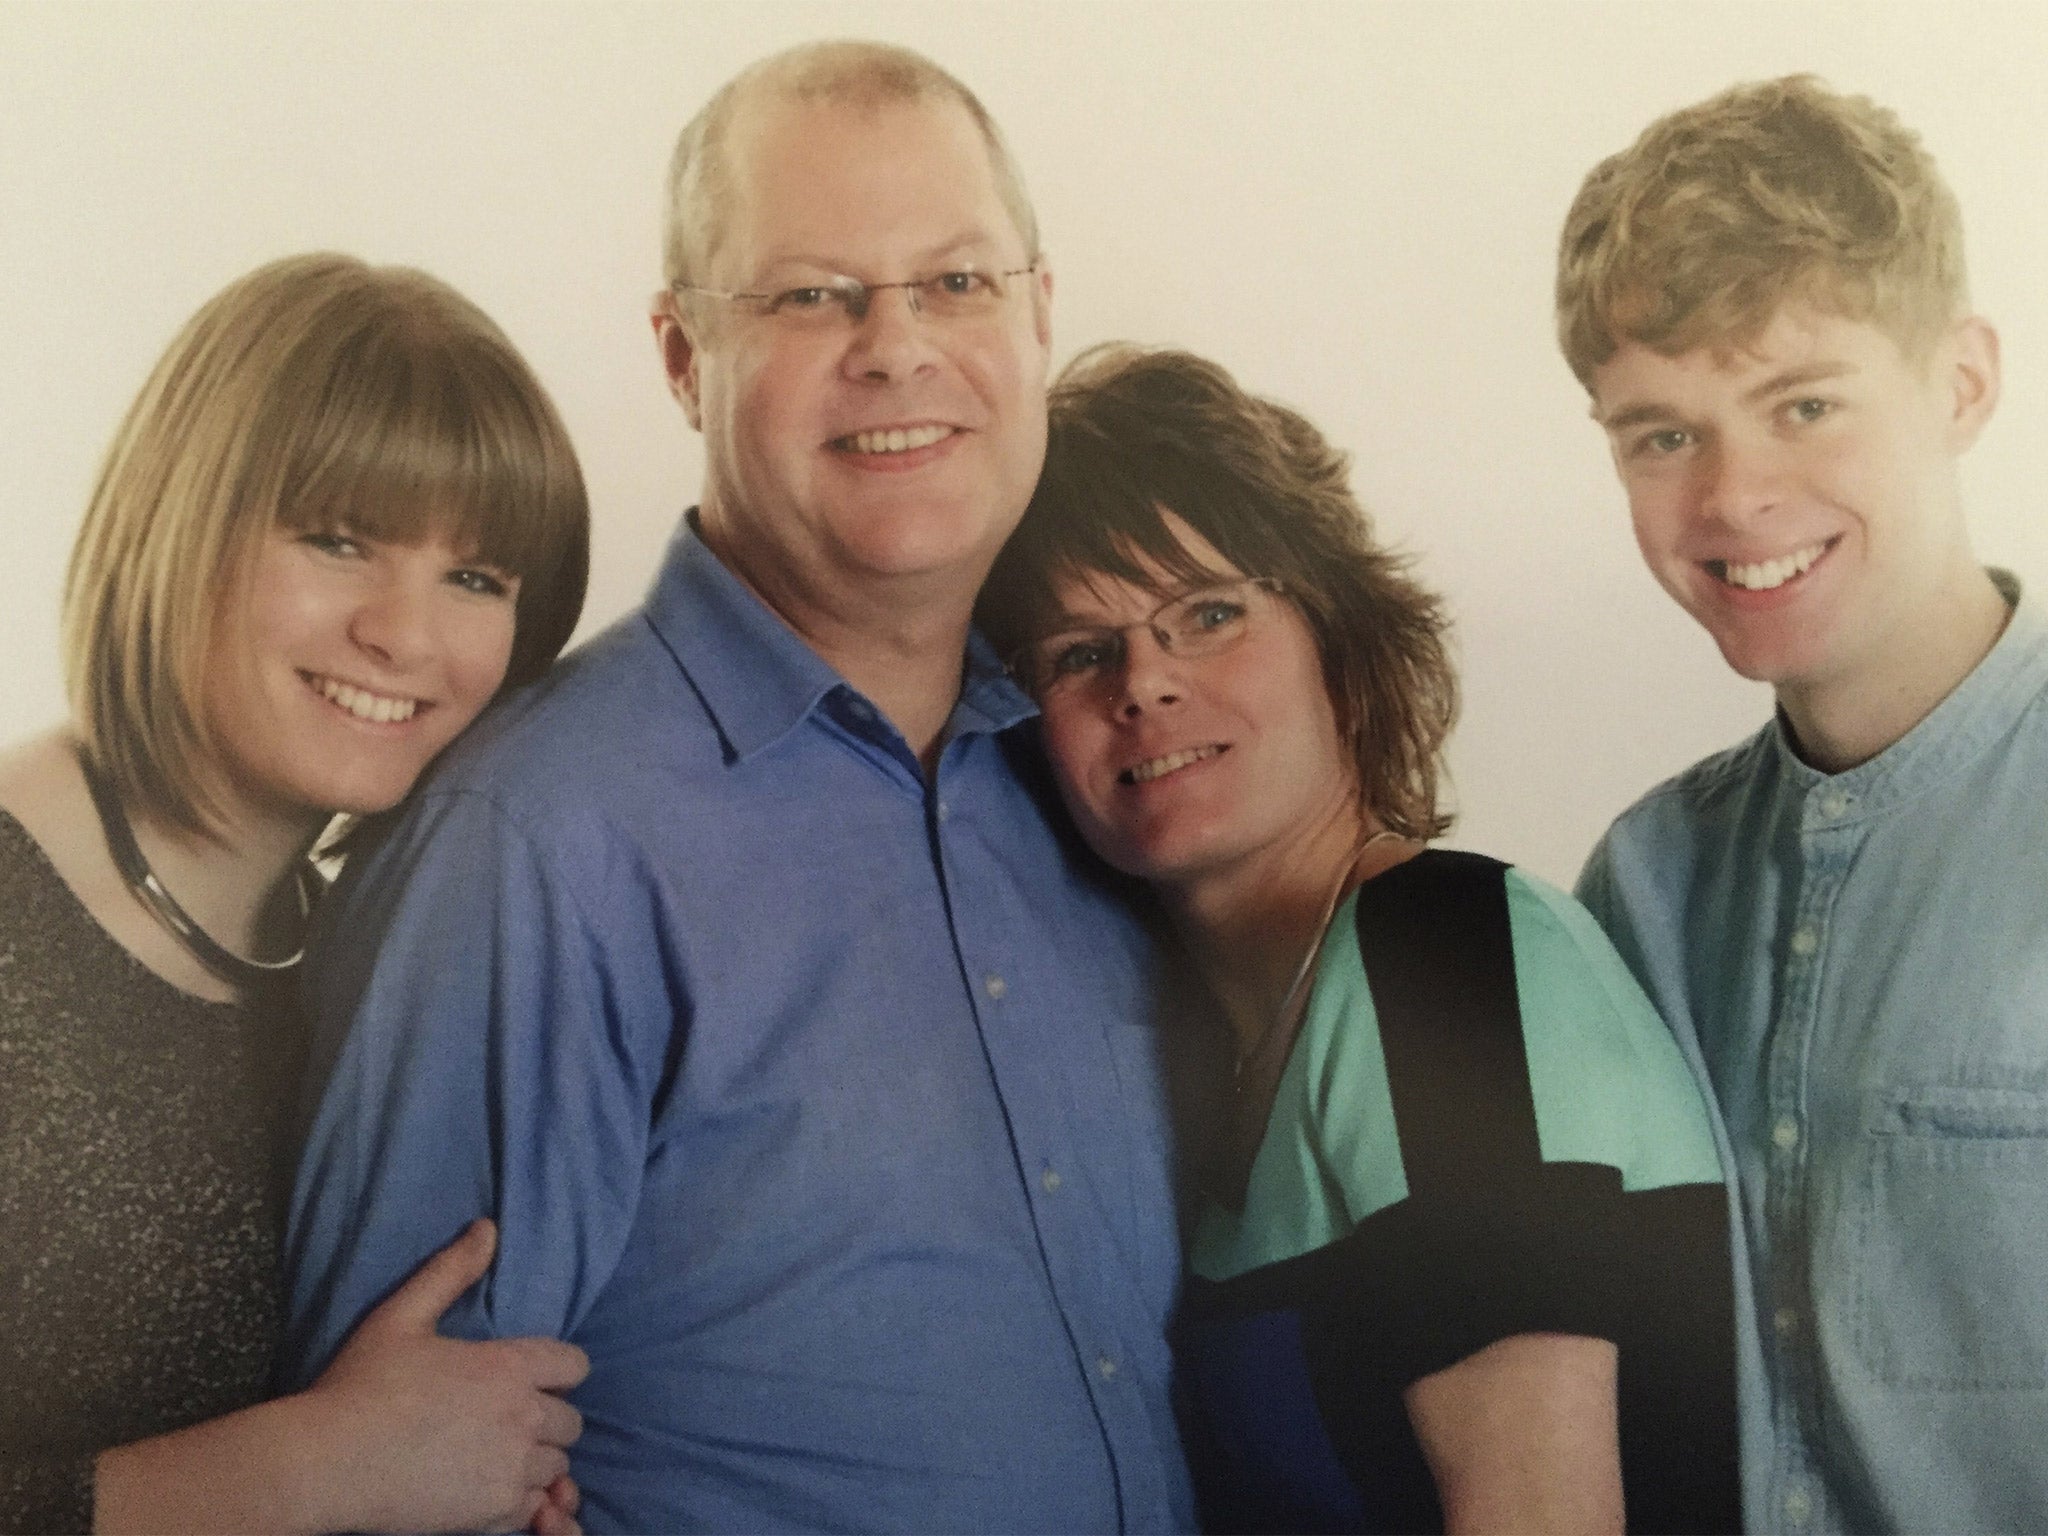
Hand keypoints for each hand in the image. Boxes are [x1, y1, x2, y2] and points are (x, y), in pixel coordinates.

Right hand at [296, 1218, 590, 1533]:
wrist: (326, 1463)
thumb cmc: (359, 1385)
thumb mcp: (402, 1315)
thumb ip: (450, 1271)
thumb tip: (488, 1228)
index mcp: (508, 1367)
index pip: (574, 1366)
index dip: (558, 1371)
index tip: (532, 1378)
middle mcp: (522, 1416)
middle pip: (571, 1420)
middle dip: (548, 1417)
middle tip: (506, 1420)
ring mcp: (511, 1469)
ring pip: (557, 1465)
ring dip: (536, 1459)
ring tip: (496, 1455)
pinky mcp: (494, 1513)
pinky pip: (534, 1507)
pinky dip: (522, 1500)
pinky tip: (488, 1487)